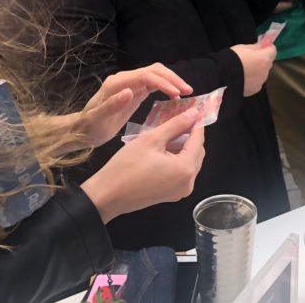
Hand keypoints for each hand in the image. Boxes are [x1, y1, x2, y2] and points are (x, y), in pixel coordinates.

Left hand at [75, 63, 192, 147]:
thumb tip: (129, 91)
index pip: (146, 76)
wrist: (82, 130)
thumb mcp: (98, 119)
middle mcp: (125, 79)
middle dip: (172, 78)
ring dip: (172, 81)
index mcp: (117, 83)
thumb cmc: (90, 127)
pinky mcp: (134, 91)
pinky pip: (153, 84)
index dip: (163, 82)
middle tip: (188, 91)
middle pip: (154, 70)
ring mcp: (130, 84)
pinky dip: (166, 87)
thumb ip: (112, 105)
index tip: (177, 94)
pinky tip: (175, 96)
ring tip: (186, 93)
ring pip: (156, 74)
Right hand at [82, 108, 205, 223]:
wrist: (106, 196)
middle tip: (181, 118)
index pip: (198, 140)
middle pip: (197, 152)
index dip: (197, 123)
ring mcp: (180, 191)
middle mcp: (188, 182)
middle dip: (190, 134)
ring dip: (183, 146)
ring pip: (189, 162)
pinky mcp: (171, 195)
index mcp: (186, 169)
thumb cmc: (126, 166)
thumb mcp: (151, 139)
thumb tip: (193, 114)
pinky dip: (176, 158)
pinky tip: (165, 148)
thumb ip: (175, 125)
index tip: (195, 109)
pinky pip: (180, 172)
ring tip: (171, 130)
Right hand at [230, 43, 276, 95]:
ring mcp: (261, 81)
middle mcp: (266, 71)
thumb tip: (262, 45)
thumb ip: (256, 47)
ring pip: (263, 73)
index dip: (267, 47)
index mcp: (264, 58)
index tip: (262, 46)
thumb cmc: (232, 58)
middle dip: (262, 59)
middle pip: (268, 62)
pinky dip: (253, 79)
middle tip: (251, 57)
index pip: (273, 50)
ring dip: (258, 70)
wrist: (222, 76)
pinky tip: (243, 78)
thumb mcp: (243, 47)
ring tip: (245, 69)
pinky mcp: (255, 89)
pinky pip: (257, 82)